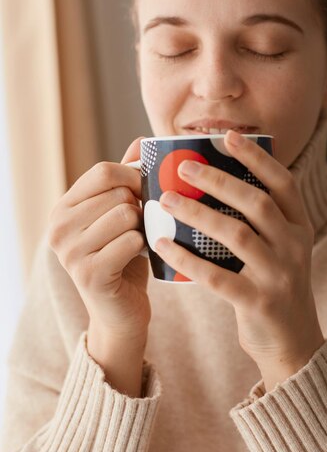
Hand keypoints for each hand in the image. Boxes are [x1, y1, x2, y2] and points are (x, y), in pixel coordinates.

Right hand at [48, 138, 150, 345]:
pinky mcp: (89, 274)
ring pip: (125, 215)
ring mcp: (70, 253)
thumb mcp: (120, 213)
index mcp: (63, 208)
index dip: (132, 176)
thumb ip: (126, 179)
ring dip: (142, 227)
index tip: (144, 191)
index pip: (102, 171)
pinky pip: (130, 241)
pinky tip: (138, 257)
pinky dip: (143, 247)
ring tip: (138, 240)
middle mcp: (58, 228)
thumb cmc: (123, 256)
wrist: (120, 310)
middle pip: (116, 192)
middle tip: (140, 224)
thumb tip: (141, 141)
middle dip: (139, 205)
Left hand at [155, 130, 323, 389]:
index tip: (227, 137)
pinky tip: (162, 244)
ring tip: (166, 200)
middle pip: (256, 203)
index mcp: (300, 227)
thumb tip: (212, 181)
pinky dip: (187, 259)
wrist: (293, 343)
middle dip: (218, 180)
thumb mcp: (280, 248)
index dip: (256, 158)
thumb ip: (259, 220)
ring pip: (237, 235)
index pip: (283, 183)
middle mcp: (295, 247)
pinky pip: (217, 277)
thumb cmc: (275, 285)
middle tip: (183, 166)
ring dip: (198, 213)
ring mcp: (280, 276)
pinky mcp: (259, 303)